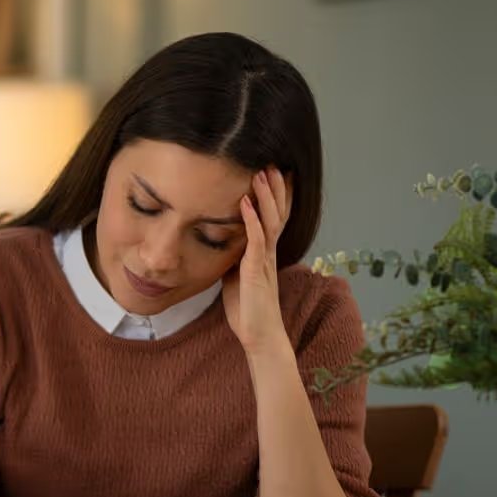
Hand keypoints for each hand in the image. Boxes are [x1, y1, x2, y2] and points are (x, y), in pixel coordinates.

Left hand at [222, 167, 290, 356]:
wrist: (259, 335)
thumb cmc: (247, 308)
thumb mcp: (236, 276)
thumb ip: (233, 257)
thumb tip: (219, 243)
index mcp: (264, 252)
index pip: (273, 217)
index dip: (275, 195)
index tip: (271, 172)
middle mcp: (268, 252)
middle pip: (277, 212)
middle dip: (275, 187)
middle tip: (271, 162)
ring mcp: (264, 260)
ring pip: (270, 221)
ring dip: (265, 196)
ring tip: (261, 173)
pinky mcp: (257, 271)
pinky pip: (256, 240)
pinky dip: (252, 220)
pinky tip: (246, 203)